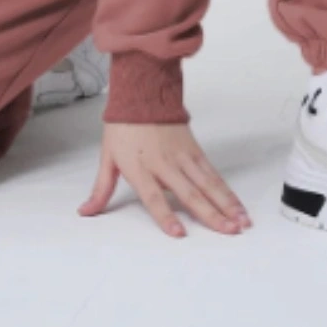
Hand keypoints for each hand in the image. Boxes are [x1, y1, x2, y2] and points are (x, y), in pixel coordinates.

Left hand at [78, 121, 252, 237]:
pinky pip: (213, 173)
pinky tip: (237, 206)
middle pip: (189, 192)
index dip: (165, 216)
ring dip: (226, 204)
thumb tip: (85, 212)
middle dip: (210, 214)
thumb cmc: (123, 127)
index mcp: (140, 167)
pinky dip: (226, 190)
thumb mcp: (107, 157)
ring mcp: (182, 156)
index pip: (154, 197)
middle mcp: (164, 163)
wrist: (142, 92)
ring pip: (208, 184)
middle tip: (228, 232)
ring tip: (241, 223)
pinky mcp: (195, 149)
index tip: (179, 234)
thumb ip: (101, 190)